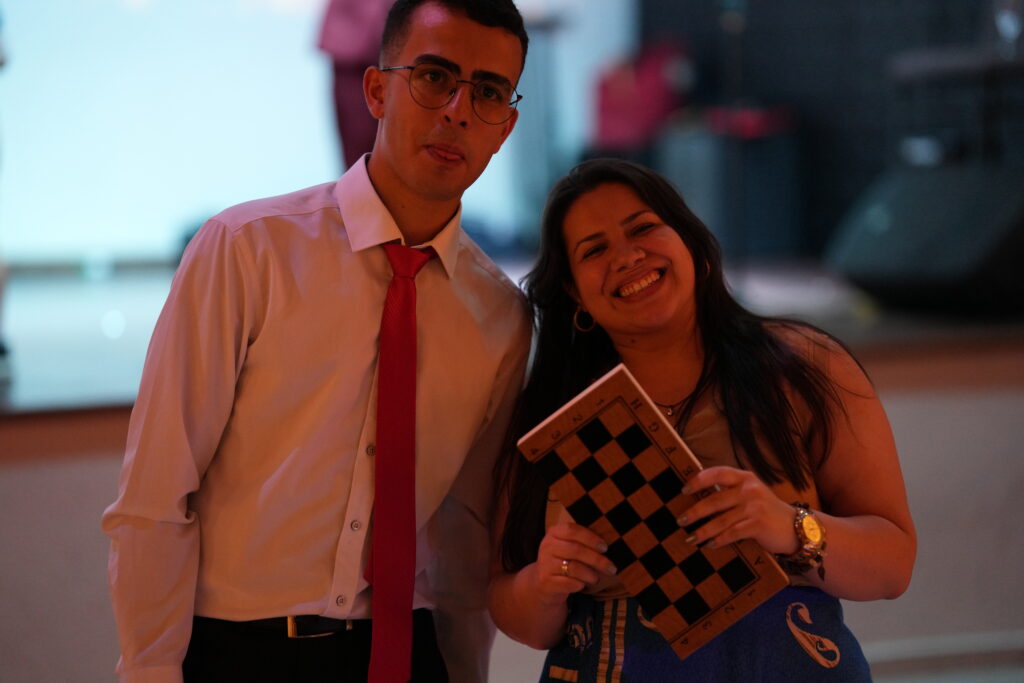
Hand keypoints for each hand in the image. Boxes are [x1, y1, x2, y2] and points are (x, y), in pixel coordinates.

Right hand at [532, 522, 615, 604]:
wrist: (543, 583)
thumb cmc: (563, 562)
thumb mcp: (569, 547)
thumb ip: (583, 542)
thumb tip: (608, 545)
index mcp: (554, 533)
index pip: (572, 530)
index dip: (590, 538)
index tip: (605, 547)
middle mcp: (547, 546)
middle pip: (575, 550)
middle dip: (597, 559)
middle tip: (611, 567)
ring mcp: (545, 564)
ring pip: (573, 568)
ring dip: (590, 574)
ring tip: (596, 578)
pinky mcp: (546, 582)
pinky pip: (569, 583)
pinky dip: (580, 585)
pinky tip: (582, 585)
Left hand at [676, 466, 799, 554]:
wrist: (796, 527)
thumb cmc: (766, 511)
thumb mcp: (751, 494)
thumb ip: (730, 492)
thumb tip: (697, 498)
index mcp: (745, 478)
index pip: (718, 473)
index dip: (699, 480)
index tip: (684, 490)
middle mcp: (750, 489)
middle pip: (714, 500)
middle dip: (694, 512)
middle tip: (680, 521)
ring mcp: (755, 507)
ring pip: (721, 520)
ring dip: (703, 531)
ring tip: (690, 538)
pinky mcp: (758, 524)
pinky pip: (732, 533)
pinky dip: (718, 540)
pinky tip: (709, 545)